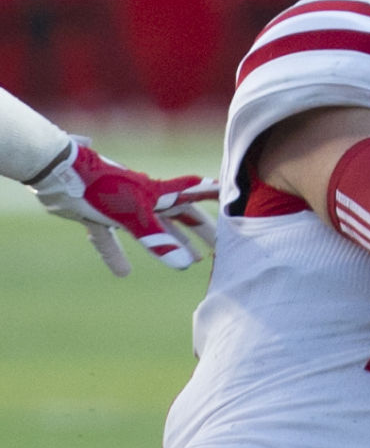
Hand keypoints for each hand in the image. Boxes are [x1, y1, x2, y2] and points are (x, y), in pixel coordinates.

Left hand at [29, 139, 218, 274]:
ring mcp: (121, 207)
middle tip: (219, 246)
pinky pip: (112, 238)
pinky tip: (123, 272)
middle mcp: (145, 199)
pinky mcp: (99, 215)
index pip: (193, 193)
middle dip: (200, 231)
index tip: (232, 197)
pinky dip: (118, 254)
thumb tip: (184, 265)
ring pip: (154, 229)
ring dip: (172, 244)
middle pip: (180, 216)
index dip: (213, 196)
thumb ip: (158, 241)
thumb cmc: (101, 189)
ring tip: (190, 261)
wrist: (59, 175)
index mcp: (158, 194)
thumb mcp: (133, 217)